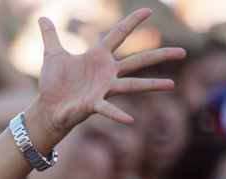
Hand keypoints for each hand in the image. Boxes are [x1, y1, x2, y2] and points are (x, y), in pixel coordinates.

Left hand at [36, 9, 184, 135]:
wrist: (47, 107)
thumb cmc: (53, 83)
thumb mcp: (52, 55)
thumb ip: (50, 36)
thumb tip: (42, 17)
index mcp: (98, 56)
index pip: (118, 34)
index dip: (132, 22)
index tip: (148, 10)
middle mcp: (106, 72)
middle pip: (138, 60)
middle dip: (160, 55)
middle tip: (183, 52)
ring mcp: (103, 89)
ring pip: (133, 85)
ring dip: (152, 85)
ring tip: (171, 85)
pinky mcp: (94, 105)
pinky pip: (109, 109)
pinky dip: (118, 115)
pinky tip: (130, 120)